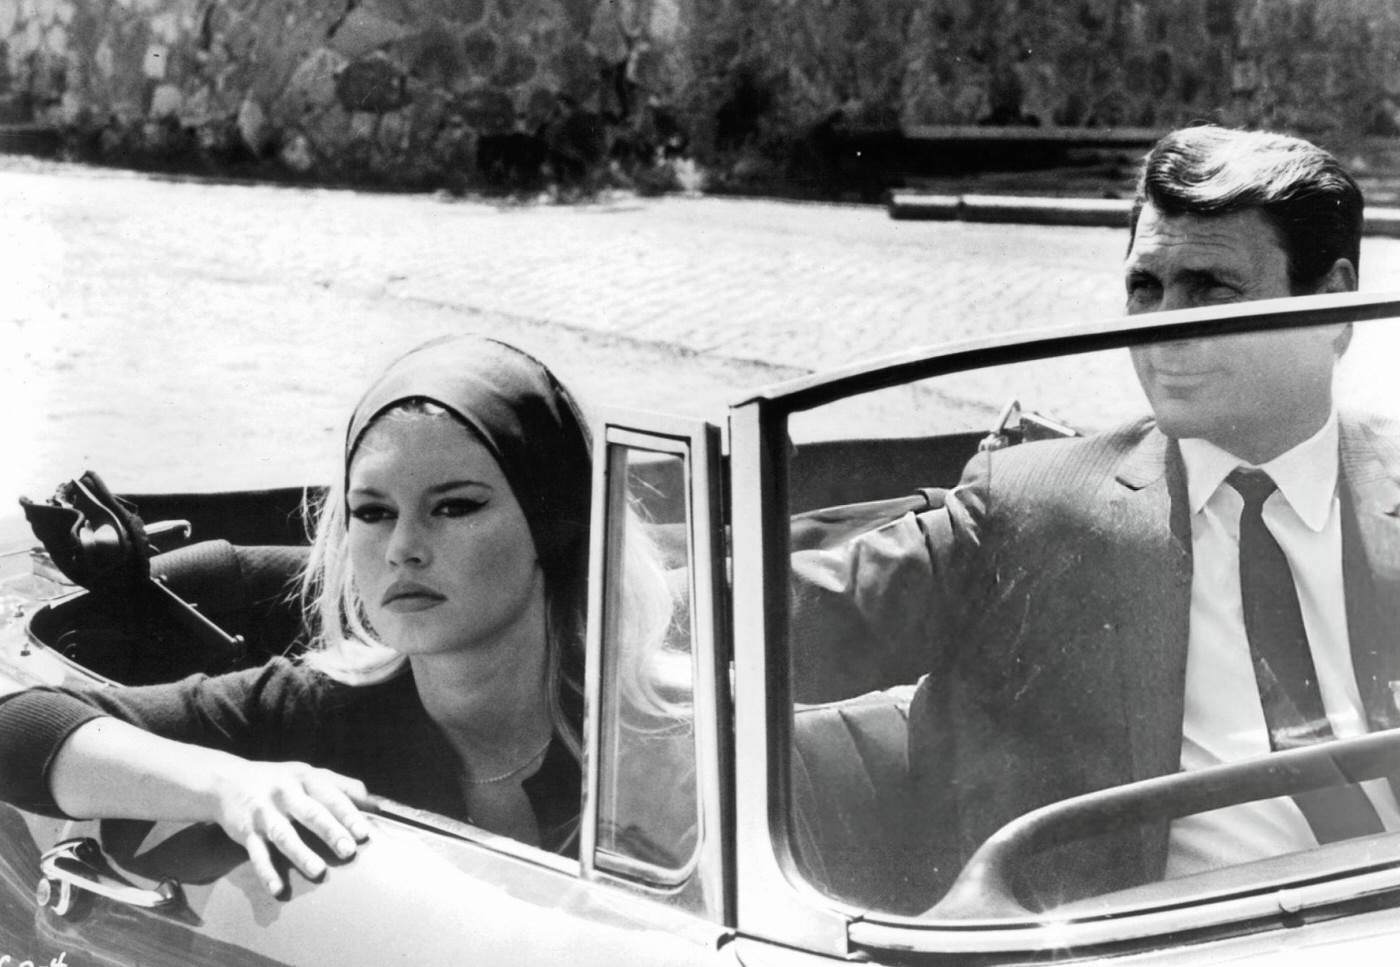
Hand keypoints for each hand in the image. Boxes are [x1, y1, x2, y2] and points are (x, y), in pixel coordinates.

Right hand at [206, 757, 373, 895]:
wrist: (225, 781)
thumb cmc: (279, 781)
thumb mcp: (308, 774)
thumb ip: (341, 786)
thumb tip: (374, 801)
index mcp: (305, 778)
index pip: (330, 796)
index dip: (348, 813)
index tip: (363, 832)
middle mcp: (284, 793)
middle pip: (310, 813)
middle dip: (330, 831)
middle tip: (348, 850)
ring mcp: (263, 812)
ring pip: (284, 835)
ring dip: (300, 854)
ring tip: (318, 871)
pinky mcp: (245, 831)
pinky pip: (256, 854)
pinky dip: (266, 872)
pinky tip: (277, 889)